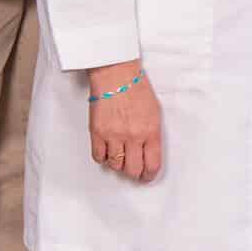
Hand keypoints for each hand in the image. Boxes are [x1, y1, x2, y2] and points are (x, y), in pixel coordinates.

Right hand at [87, 59, 161, 182]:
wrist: (116, 74)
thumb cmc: (136, 88)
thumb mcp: (154, 111)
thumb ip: (153, 134)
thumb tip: (150, 153)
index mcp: (150, 131)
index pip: (152, 164)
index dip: (149, 175)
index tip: (147, 176)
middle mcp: (133, 136)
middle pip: (133, 170)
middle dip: (134, 173)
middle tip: (134, 171)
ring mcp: (113, 135)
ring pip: (115, 165)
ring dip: (118, 164)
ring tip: (120, 156)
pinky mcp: (97, 132)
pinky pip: (98, 157)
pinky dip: (103, 158)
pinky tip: (107, 151)